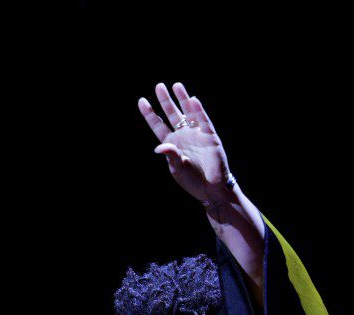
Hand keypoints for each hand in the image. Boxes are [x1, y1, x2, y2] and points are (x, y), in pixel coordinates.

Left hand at [138, 82, 232, 203]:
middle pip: (173, 114)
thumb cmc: (192, 180)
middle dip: (166, 101)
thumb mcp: (177, 169)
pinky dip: (199, 112)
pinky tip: (193, 101)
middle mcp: (183, 135)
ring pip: (189, 113)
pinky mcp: (210, 137)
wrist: (211, 190)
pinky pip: (204, 122)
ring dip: (183, 100)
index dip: (150, 114)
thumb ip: (170, 156)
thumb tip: (159, 147)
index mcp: (171, 143)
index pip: (158, 125)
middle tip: (159, 86)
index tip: (142, 100)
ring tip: (177, 86)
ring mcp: (197, 135)